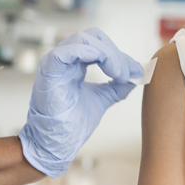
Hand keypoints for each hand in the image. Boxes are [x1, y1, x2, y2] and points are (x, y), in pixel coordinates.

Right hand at [18, 28, 142, 177]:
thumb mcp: (101, 100)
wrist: (55, 147)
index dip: (118, 53)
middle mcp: (63, 60)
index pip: (97, 43)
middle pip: (92, 37)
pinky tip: (109, 71)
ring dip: (109, 54)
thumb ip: (116, 87)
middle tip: (129, 73)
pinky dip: (93, 55)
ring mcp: (53, 64)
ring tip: (121, 75)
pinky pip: (67, 52)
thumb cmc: (72, 125)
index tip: (136, 70)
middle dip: (115, 52)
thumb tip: (136, 75)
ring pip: (83, 40)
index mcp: (73, 64)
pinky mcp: (48, 72)